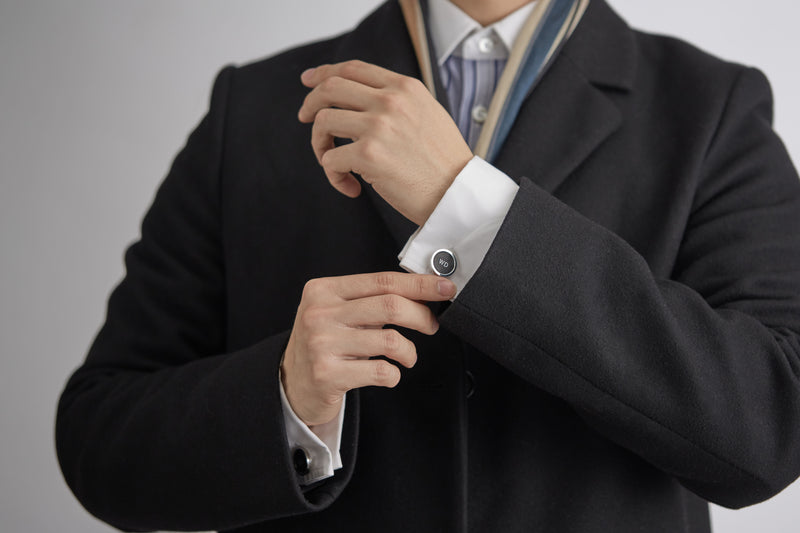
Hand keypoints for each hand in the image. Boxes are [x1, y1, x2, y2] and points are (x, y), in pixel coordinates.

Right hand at [281, 272, 456, 426]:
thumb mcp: (338, 312)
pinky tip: (388, 373)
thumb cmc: (325, 343)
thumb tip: (422, 291)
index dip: (420, 284)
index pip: (383, 280)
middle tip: (432, 325)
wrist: (291, 383)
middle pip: (390, 305)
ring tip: (407, 356)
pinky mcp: (327, 374)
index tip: (445, 287)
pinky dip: (394, 374)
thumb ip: (371, 299)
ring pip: (390, 341)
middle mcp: (320, 313)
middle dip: (422, 316)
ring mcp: (321, 344)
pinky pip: (380, 371)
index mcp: (324, 290)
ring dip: (409, 351)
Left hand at [298, 60, 472, 225]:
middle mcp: (390, 101)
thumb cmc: (444, 162)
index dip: (325, 73)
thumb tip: (359, 98)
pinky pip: (330, 160)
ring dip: (320, 145)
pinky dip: (334, 176)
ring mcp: (378, 126)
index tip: (309, 81)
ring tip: (334, 163)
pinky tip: (352, 187)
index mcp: (405, 87)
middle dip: (310, 103)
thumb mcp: (428, 114)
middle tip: (305, 119)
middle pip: (329, 88)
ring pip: (323, 122)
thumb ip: (398, 101)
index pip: (353, 68)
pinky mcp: (368, 156)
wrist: (458, 193)